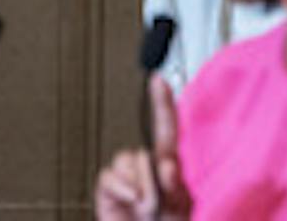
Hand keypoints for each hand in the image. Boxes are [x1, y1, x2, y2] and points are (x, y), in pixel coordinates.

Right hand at [93, 75, 190, 218]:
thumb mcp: (178, 205)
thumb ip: (173, 185)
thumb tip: (165, 164)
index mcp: (168, 164)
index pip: (166, 127)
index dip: (161, 101)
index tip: (158, 79)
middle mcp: (146, 165)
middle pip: (146, 150)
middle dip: (153, 179)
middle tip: (158, 203)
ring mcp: (126, 175)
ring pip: (129, 162)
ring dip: (139, 187)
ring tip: (144, 207)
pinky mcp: (108, 187)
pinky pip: (111, 177)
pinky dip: (122, 190)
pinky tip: (130, 202)